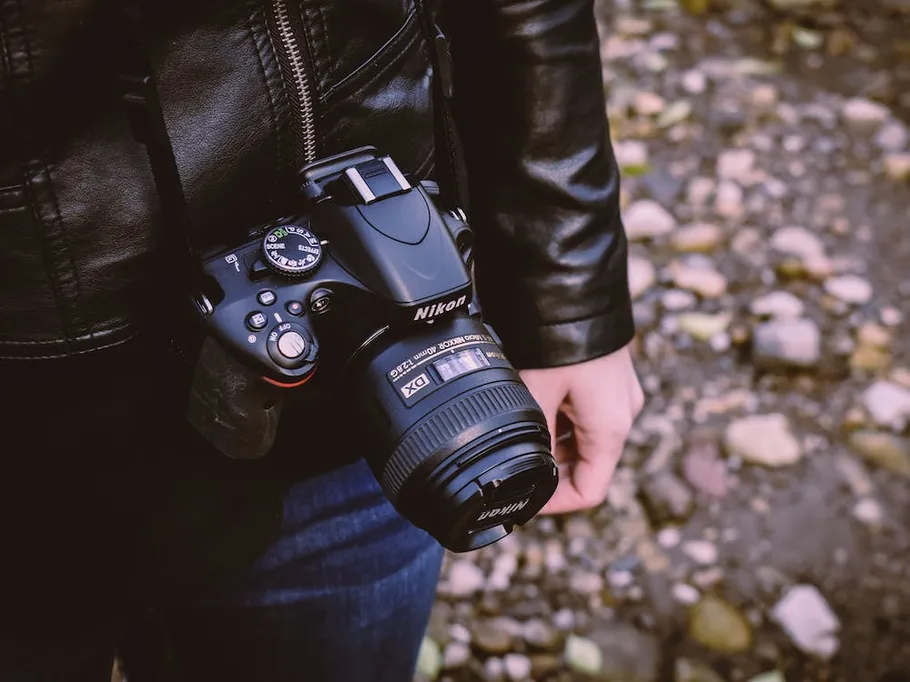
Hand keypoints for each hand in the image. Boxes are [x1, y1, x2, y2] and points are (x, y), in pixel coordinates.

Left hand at [519, 344, 643, 514]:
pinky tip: (538, 404)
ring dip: (556, 443)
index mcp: (610, 429)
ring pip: (586, 439)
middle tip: (515, 463)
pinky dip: (564, 420)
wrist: (577, 287)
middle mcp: (624, 417)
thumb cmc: (559, 339)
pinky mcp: (613, 380)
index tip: (527, 497)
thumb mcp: (536, 393)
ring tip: (521, 429)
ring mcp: (621, 397)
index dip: (556, 502)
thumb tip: (522, 469)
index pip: (590, 491)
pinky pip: (589, 414)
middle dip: (552, 471)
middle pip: (588, 466)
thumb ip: (533, 437)